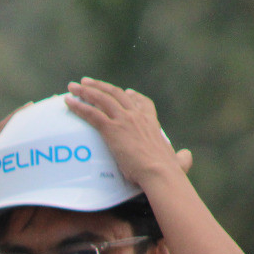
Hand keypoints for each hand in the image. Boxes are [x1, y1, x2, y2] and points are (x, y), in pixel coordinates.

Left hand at [65, 78, 188, 190]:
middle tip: (87, 82)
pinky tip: (68, 102)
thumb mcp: (178, 161)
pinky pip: (91, 113)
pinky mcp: (111, 129)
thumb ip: (181, 158)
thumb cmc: (168, 171)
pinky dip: (78, 106)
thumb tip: (185, 157)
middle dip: (101, 86)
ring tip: (73, 87)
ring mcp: (124, 120)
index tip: (127, 92)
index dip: (133, 96)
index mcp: (152, 122)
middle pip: (117, 94)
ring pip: (102, 99)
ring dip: (85, 91)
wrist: (158, 171)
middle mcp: (137, 116)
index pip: (143, 103)